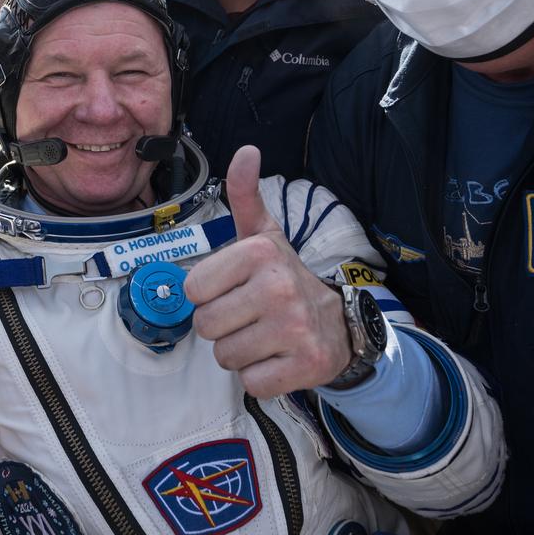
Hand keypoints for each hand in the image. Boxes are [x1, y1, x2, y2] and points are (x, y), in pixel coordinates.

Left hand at [184, 145, 352, 396]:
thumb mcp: (264, 235)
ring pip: (225, 357)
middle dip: (222, 326)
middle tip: (250, 316)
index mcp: (260, 252)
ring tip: (264, 335)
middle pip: (206, 326)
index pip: (192, 289)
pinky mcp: (306, 365)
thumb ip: (245, 195)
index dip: (209, 294)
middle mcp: (279, 287)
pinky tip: (278, 357)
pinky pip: (252, 382)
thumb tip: (245, 151)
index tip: (235, 289)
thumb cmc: (285, 278)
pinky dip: (261, 377)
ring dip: (240, 352)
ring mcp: (295, 328)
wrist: (340, 323)